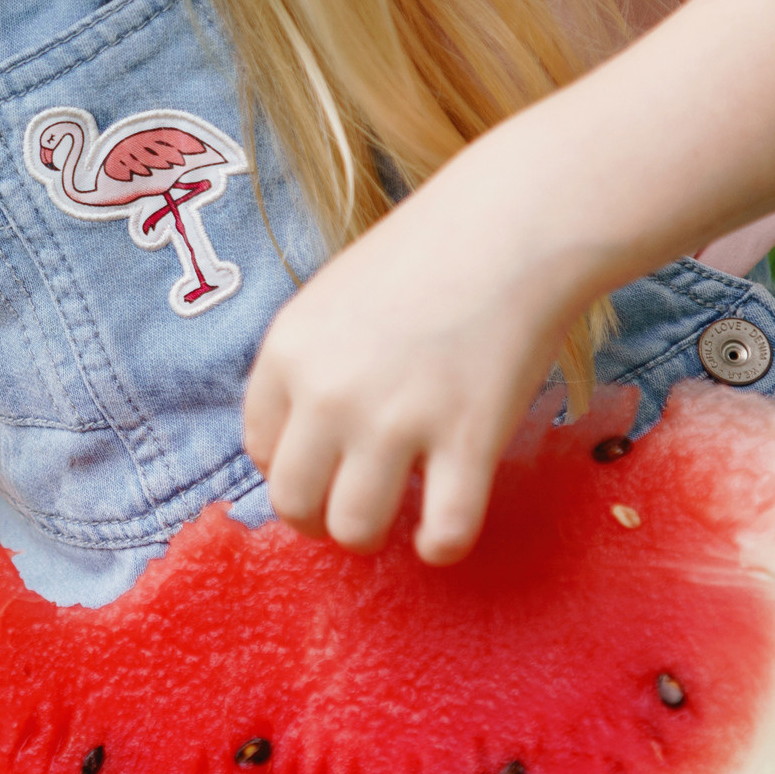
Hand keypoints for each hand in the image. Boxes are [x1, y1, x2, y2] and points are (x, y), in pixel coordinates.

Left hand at [242, 175, 575, 563]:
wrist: (513, 227)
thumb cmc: (428, 257)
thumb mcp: (333, 299)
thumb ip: (310, 366)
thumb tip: (304, 443)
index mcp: (288, 354)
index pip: (261, 450)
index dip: (294, 467)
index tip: (326, 464)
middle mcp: (329, 393)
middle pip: (294, 502)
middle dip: (320, 517)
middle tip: (353, 505)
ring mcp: (396, 421)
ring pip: (356, 530)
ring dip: (373, 536)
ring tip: (400, 515)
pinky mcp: (466, 441)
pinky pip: (442, 534)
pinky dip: (441, 546)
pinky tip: (446, 530)